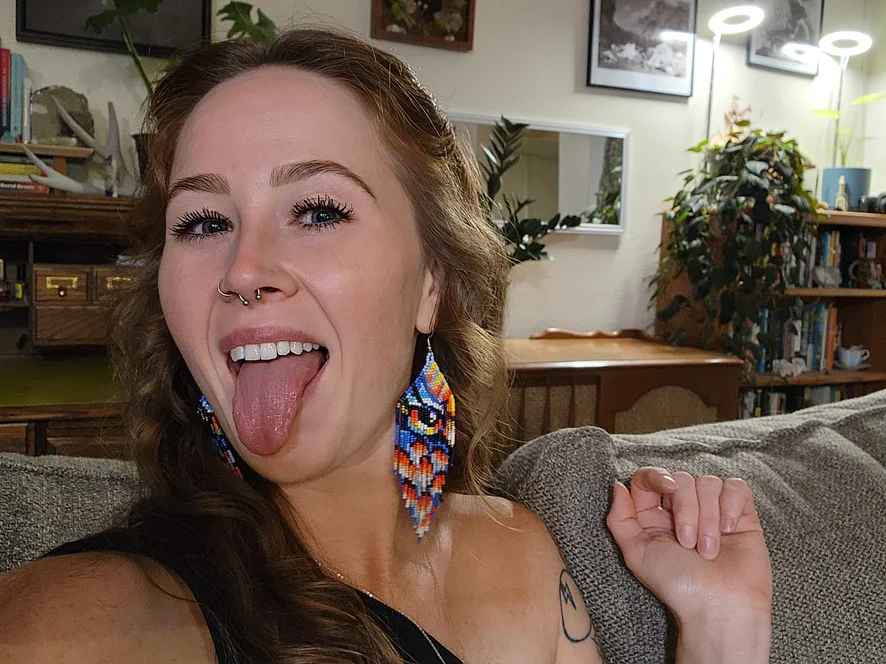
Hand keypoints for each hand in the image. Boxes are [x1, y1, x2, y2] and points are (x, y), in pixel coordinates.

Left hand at [606, 468, 771, 624]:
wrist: (719, 607)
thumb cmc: (678, 586)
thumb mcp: (637, 553)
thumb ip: (620, 518)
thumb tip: (618, 486)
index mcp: (655, 516)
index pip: (649, 477)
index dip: (656, 476)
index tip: (667, 489)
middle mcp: (683, 510)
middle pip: (682, 479)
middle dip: (686, 510)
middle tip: (688, 544)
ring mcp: (713, 511)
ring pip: (708, 483)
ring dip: (708, 518)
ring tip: (709, 550)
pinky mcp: (742, 516)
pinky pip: (737, 488)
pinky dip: (731, 505)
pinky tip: (729, 530)